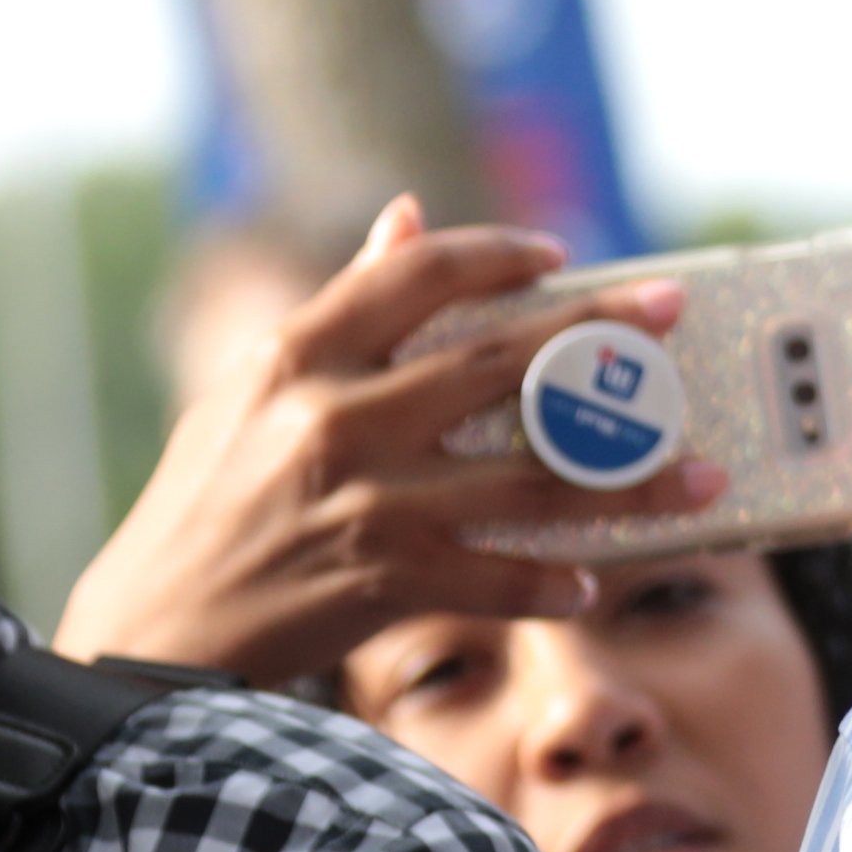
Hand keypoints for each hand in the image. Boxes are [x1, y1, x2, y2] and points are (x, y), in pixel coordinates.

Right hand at [47, 200, 722, 690]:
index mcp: (295, 354)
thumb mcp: (249, 392)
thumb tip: (408, 217)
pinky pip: (499, 578)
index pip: (418, 273)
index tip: (561, 256)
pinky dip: (551, 582)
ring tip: (701, 477)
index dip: (500, 256)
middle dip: (600, 334)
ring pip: (528, 480)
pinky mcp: (382, 582)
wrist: (150, 634)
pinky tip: (591, 581)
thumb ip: (342, 309)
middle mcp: (333, 416)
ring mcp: (363, 500)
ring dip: (626, 481)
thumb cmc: (204, 505)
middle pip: (499, 360)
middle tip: (671, 314)